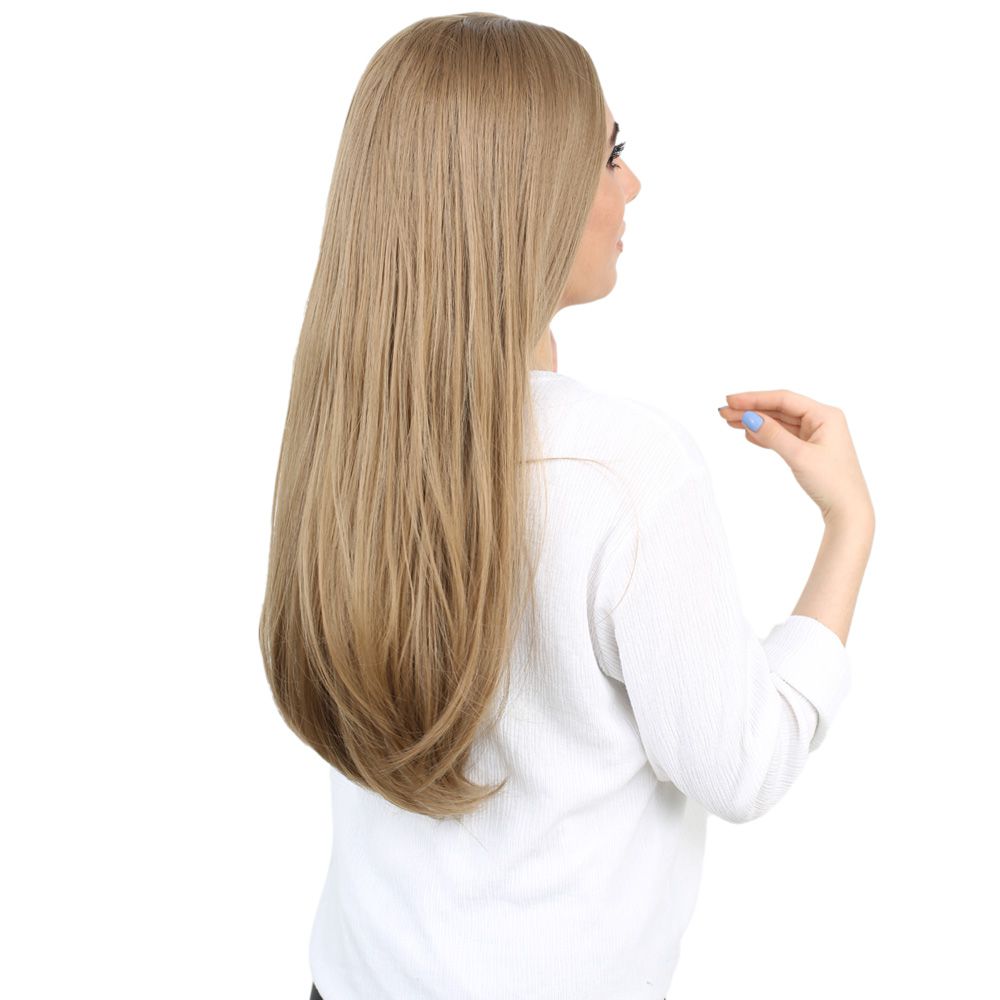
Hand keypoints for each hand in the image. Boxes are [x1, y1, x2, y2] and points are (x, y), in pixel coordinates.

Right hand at [717, 389, 873, 525]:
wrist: (848, 510)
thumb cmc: (832, 482)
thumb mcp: (799, 456)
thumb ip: (773, 435)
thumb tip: (749, 418)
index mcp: (825, 415)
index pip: (784, 399)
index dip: (755, 399)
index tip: (731, 401)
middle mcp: (821, 420)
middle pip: (779, 409)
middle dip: (751, 410)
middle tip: (724, 413)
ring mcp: (815, 434)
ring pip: (779, 423)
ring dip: (755, 422)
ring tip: (730, 422)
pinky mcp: (809, 448)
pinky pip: (783, 436)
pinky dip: (765, 435)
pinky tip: (749, 434)